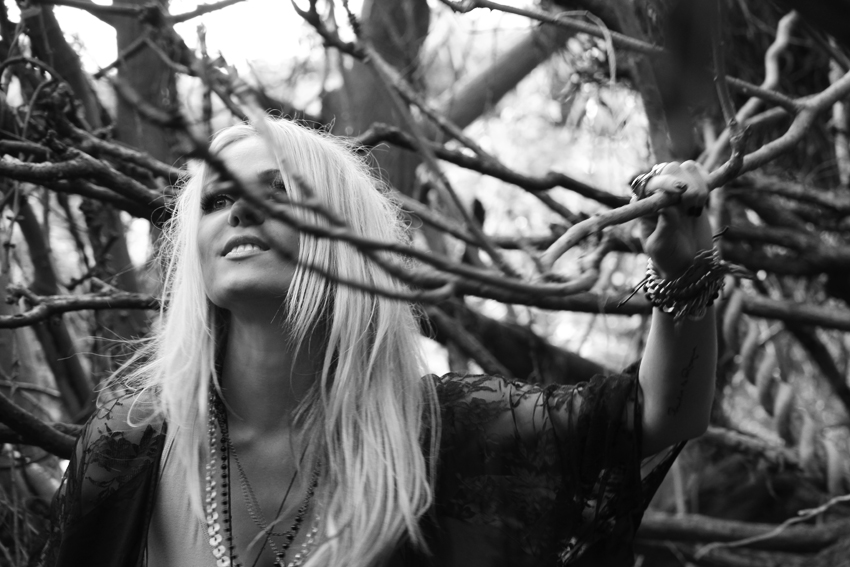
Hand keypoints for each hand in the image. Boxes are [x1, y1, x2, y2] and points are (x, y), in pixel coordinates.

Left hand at [636, 161, 713, 278]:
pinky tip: (704, 199)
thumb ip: (664, 227)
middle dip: (684, 182)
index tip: (680, 191)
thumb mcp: (661, 246)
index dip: (664, 182)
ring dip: (697, 184)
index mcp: (642, 205)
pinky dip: (706, 180)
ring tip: (696, 209)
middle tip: (691, 206)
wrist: (689, 262)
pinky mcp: (694, 189)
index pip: (647, 183)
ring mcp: (676, 189)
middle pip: (669, 169)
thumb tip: (667, 207)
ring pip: (687, 168)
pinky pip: (700, 172)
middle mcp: (657, 193)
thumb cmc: (668, 256)